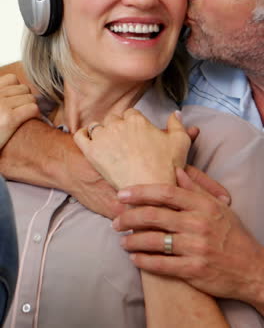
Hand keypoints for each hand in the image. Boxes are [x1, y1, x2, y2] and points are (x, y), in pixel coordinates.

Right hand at [0, 74, 38, 148]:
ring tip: (26, 120)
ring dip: (32, 108)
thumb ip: (3, 98)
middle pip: (24, 89)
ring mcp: (1, 105)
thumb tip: (22, 91)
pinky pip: (32, 108)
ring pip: (30, 98)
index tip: (17, 103)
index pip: (12, 79)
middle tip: (25, 113)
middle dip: (27, 101)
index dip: (18, 90)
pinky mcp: (9, 118)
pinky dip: (35, 115)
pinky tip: (31, 123)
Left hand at [74, 109, 190, 189]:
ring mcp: (102, 138)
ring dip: (102, 132)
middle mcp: (118, 125)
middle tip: (123, 143)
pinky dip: (83, 135)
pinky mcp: (91, 152)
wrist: (150, 189)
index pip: (131, 113)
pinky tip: (89, 141)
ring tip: (108, 145)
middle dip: (118, 127)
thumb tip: (175, 112)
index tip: (136, 134)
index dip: (133, 123)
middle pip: (114, 119)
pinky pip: (80, 136)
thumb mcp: (180, 143)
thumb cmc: (166, 168)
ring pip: (97, 126)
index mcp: (136, 120)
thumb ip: (178, 124)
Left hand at [112, 168, 263, 305]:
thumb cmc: (232, 235)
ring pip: (153, 240)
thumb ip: (195, 188)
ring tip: (122, 240)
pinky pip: (161, 264)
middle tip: (115, 220)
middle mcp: (197, 223)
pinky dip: (143, 260)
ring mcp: (195, 247)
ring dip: (132, 240)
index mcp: (202, 205)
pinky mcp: (194, 270)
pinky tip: (134, 258)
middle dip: (128, 217)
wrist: (251, 268)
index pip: (165, 192)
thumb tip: (176, 169)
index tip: (122, 194)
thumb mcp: (217, 207)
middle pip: (154, 215)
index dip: (140, 192)